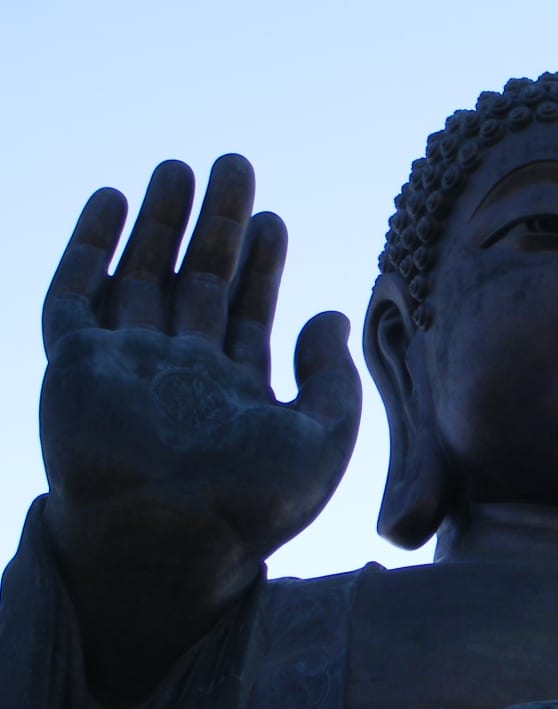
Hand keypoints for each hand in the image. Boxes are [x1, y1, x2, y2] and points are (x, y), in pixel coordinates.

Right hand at [39, 155, 361, 697]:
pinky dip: (89, 248)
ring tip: (179, 167)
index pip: (246, 312)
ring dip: (159, 223)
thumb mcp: (323, 438)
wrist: (171, 544)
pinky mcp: (73, 366)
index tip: (275, 219)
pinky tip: (112, 200)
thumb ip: (333, 378)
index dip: (262, 264)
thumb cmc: (253, 506)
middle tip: (234, 165)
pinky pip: (72, 296)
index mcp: (235, 394)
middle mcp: (179, 376)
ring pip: (140, 277)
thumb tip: (332, 314)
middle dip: (216, 225)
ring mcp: (125, 368)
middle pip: (197, 282)